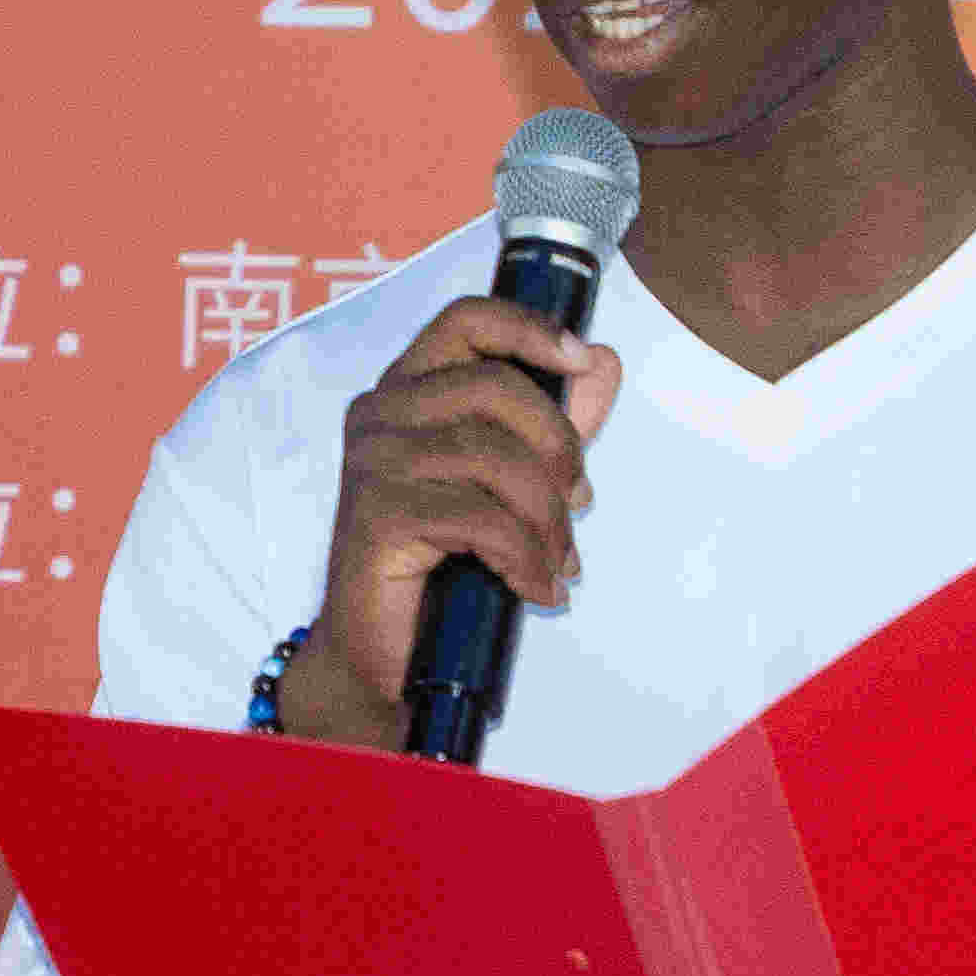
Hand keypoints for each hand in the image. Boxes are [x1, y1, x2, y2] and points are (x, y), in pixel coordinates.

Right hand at [291, 298, 621, 742]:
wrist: (382, 654)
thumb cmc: (440, 563)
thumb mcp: (506, 483)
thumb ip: (549, 422)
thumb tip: (603, 365)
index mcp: (406, 391)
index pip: (466, 321)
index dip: (529, 328)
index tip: (583, 360)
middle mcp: (380, 414)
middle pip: (493, 389)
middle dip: (558, 447)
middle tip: (579, 503)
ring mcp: (372, 464)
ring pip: (492, 457)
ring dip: (547, 516)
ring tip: (559, 560)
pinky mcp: (378, 517)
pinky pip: (479, 519)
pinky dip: (525, 557)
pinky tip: (536, 588)